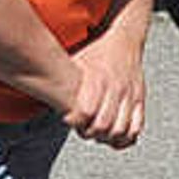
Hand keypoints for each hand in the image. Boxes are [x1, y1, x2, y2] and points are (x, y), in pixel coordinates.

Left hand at [57, 30, 146, 147]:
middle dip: (91, 133)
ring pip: (121, 129)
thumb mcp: (76, 60)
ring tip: (98, 135)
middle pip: (104, 125)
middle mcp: (116, 88)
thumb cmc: (96, 52)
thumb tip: (38, 85)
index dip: (76, 121)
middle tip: (84, 131)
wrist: (124, 39)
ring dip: (108, 138)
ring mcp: (130, 95)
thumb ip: (62, 76)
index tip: (69, 120)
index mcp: (98, 79)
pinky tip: (115, 136)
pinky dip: (126, 136)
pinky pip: (137, 126)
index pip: (86, 111)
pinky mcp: (140, 99)